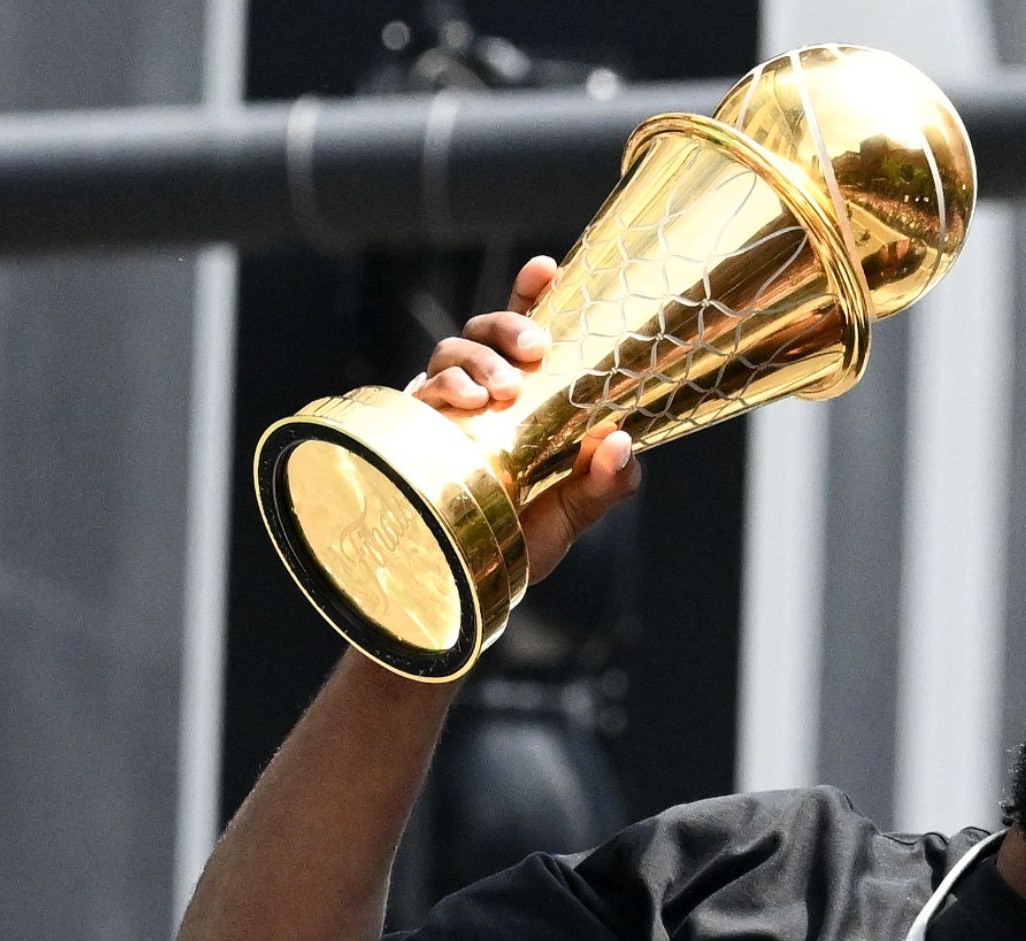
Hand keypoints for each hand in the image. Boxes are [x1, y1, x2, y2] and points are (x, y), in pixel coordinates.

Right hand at [412, 255, 640, 581]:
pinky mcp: (406, 433)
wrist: (457, 588)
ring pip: (447, 352)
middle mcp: (474, 396)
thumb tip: (619, 442)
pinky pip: (416, 392)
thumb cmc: (513, 544)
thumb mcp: (569, 517)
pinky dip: (439, 388)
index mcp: (517, 402)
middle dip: (506, 325)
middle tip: (535, 352)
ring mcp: (438, 411)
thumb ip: (601, 484)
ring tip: (498, 393)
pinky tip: (461, 404)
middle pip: (481, 330)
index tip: (546, 268)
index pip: (520, 336)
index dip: (529, 295)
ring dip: (475, 361)